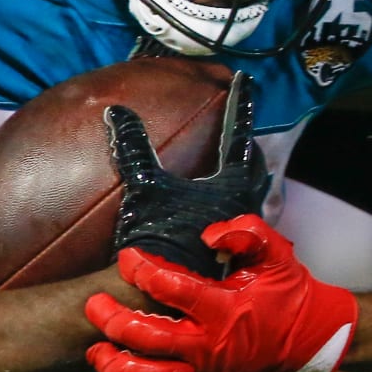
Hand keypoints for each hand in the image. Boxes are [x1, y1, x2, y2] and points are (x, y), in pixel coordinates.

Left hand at [85, 214, 357, 371]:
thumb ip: (246, 233)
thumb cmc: (288, 293)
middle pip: (147, 336)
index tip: (128, 258)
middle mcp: (210, 343)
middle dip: (114, 318)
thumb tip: (209, 236)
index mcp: (227, 309)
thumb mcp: (277, 254)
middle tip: (96, 302)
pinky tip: (113, 363)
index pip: (172, 290)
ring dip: (114, 361)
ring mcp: (203, 367)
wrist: (308, 338)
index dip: (144, 271)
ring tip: (95, 346)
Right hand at [107, 71, 268, 278]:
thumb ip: (133, 146)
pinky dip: (234, 193)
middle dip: (247, 139)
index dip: (240, 102)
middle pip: (255, 161)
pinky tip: (220, 197)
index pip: (240, 132)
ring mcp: (243, 225)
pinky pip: (242, 208)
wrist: (161, 292)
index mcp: (235, 184)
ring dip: (244, 168)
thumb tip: (116, 111)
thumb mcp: (144, 187)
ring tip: (236, 154)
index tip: (245, 79)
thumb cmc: (158, 239)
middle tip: (240, 119)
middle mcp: (247, 203)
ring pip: (253, 187)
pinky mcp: (233, 244)